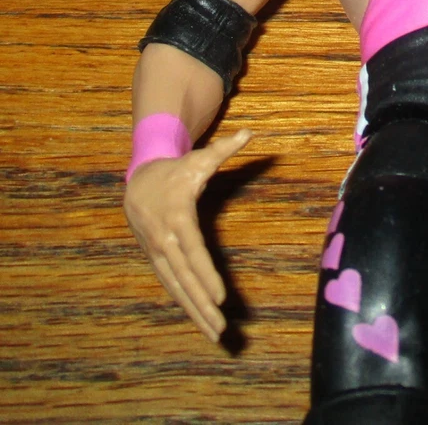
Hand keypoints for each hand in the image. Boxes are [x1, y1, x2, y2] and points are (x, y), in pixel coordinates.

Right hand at [124, 129, 251, 341]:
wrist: (137, 180)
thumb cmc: (176, 170)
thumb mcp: (198, 159)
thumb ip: (224, 150)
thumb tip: (251, 132)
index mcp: (176, 218)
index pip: (194, 253)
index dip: (206, 276)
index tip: (220, 297)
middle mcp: (165, 241)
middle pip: (185, 278)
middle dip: (202, 304)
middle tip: (220, 328)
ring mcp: (159, 253)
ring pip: (177, 288)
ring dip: (194, 312)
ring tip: (214, 334)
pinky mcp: (158, 260)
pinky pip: (172, 286)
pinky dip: (185, 304)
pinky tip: (200, 321)